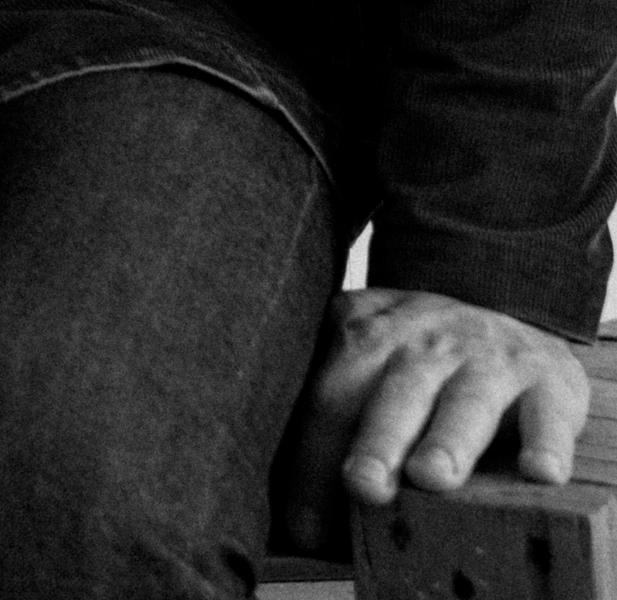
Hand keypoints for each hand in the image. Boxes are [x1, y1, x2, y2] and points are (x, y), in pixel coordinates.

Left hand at [276, 285, 592, 548]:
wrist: (501, 304)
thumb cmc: (414, 354)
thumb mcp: (362, 348)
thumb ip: (323, 394)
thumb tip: (275, 487)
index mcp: (363, 336)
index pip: (328, 395)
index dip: (311, 455)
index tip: (300, 520)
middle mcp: (424, 342)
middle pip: (391, 393)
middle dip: (375, 442)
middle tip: (362, 486)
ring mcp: (489, 358)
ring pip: (466, 400)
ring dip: (448, 441)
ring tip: (432, 477)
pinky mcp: (550, 380)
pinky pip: (548, 411)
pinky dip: (545, 442)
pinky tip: (538, 472)